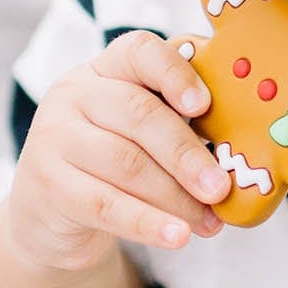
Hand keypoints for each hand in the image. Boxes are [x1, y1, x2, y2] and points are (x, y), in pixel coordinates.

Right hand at [7, 30, 231, 271]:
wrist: (49, 213)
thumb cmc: (113, 162)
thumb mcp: (139, 132)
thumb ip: (179, 122)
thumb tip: (239, 147)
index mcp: (106, 69)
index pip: (139, 51)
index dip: (175, 73)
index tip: (205, 105)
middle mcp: (74, 94)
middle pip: (138, 114)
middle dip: (186, 153)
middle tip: (220, 187)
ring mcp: (53, 138)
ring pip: (126, 164)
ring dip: (176, 197)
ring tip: (209, 222)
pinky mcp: (48, 185)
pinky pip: (105, 204)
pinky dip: (148, 223)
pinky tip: (178, 236)